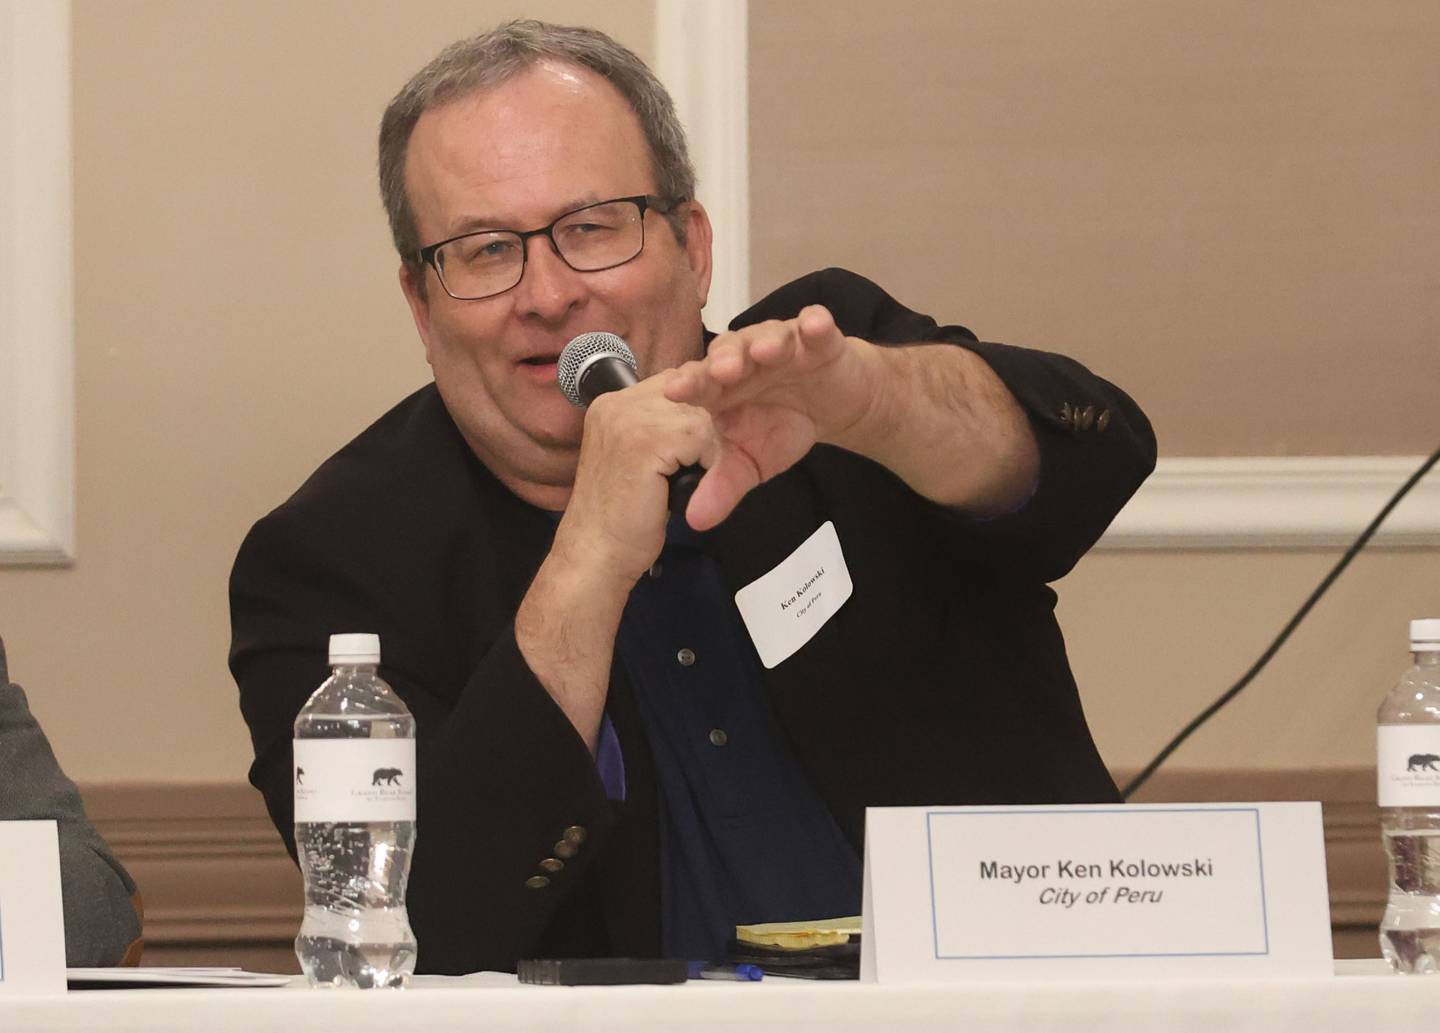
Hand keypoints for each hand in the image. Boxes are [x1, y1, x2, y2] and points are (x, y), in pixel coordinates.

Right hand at [552, 373, 719, 586]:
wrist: (596, 555)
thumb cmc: (620, 518)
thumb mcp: (636, 460)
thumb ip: (657, 429)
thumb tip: (700, 412)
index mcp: (611, 406)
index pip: (674, 383)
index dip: (691, 416)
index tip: (686, 453)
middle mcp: (615, 404)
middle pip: (692, 394)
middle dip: (702, 433)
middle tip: (684, 471)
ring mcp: (627, 419)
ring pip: (700, 416)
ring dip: (704, 452)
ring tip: (678, 481)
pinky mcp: (644, 441)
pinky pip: (701, 437)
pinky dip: (704, 464)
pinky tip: (681, 487)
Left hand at [663, 305, 877, 529]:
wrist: (831, 405)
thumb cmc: (781, 426)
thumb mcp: (751, 464)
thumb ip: (723, 487)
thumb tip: (695, 522)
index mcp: (721, 387)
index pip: (699, 383)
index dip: (688, 385)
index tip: (674, 392)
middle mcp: (746, 359)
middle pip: (729, 353)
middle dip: (725, 360)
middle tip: (721, 371)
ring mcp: (782, 345)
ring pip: (769, 336)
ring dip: (766, 341)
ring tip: (766, 352)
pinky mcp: (819, 340)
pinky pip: (816, 327)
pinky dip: (816, 324)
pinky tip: (815, 325)